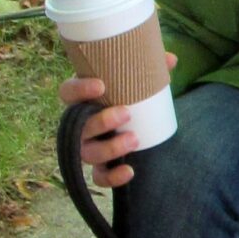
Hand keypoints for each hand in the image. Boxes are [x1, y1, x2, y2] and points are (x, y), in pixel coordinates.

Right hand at [60, 59, 175, 190]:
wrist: (134, 121)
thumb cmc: (127, 94)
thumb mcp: (134, 79)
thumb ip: (150, 66)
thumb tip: (170, 59)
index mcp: (81, 98)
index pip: (68, 92)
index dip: (79, 90)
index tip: (101, 85)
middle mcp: (78, 124)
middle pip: (78, 126)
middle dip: (100, 121)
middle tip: (125, 113)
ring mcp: (87, 146)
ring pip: (88, 153)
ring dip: (109, 148)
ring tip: (134, 139)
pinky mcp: (99, 166)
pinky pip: (98, 177)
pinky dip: (111, 178)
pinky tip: (129, 171)